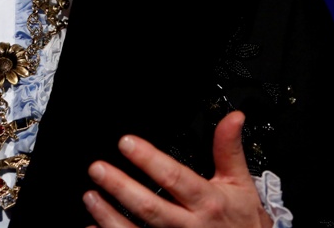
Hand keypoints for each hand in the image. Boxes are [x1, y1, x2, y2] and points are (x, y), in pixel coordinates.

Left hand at [83, 112, 272, 227]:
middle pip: (151, 207)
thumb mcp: (240, 184)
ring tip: (90, 196)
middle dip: (122, 187)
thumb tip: (232, 117)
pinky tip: (93, 226)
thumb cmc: (242, 221)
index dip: (149, 160)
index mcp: (208, 201)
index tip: (126, 142)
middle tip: (98, 169)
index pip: (175, 178)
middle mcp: (190, 225)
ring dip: (110, 216)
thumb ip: (228, 149)